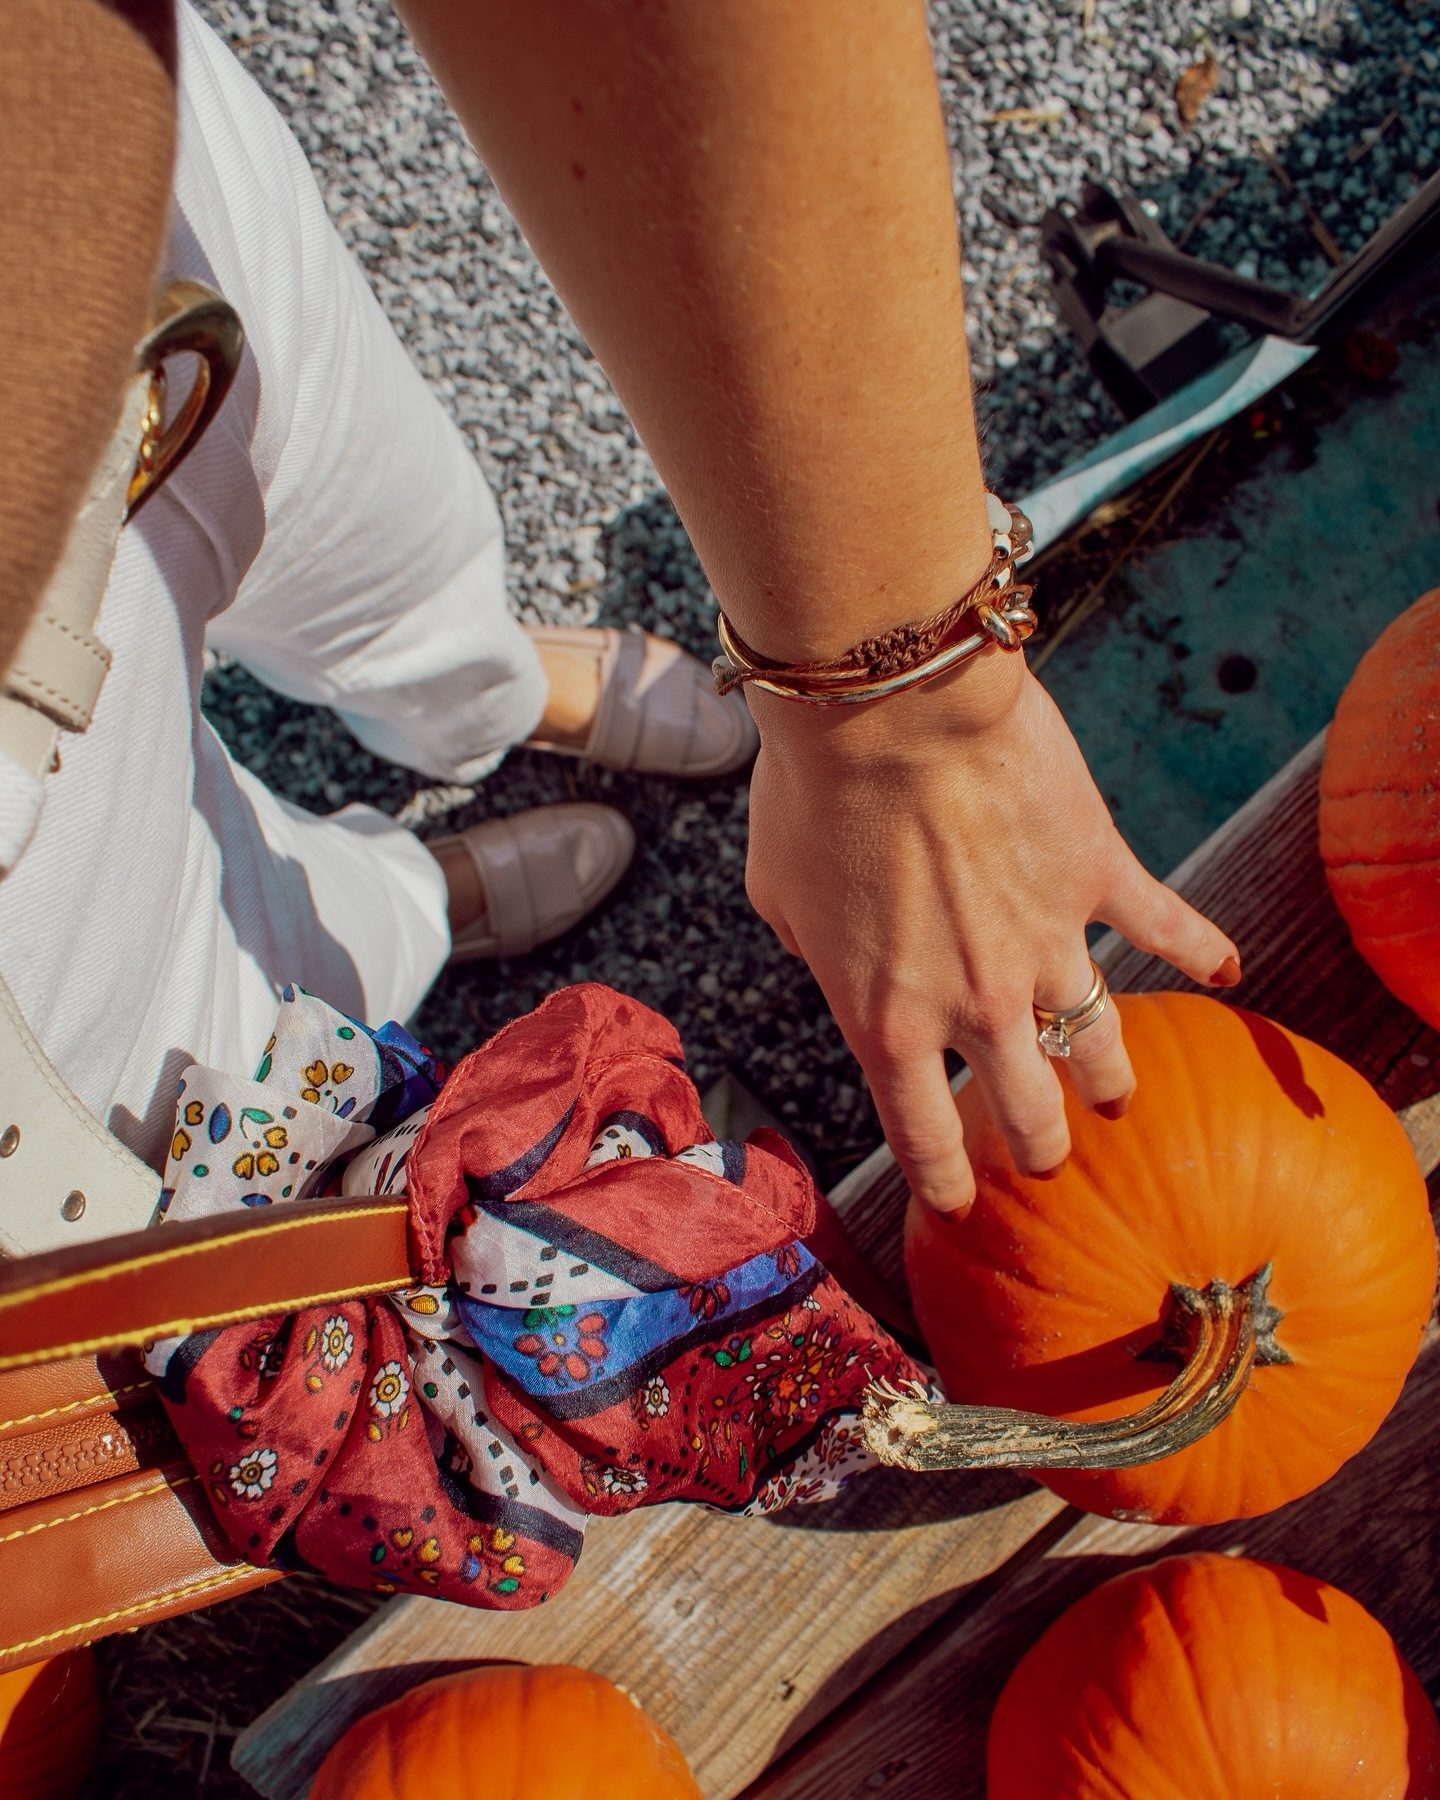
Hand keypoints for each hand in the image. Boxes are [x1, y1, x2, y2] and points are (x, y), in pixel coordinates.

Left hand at [745, 649, 1239, 1213]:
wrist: (887, 708)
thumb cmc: (810, 792)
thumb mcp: (776, 895)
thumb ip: (810, 950)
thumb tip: (830, 960)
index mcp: (887, 1021)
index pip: (924, 1138)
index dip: (947, 1183)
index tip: (963, 1204)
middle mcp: (976, 1005)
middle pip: (1031, 1112)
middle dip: (1041, 1146)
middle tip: (1048, 1154)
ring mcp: (1048, 944)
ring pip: (1101, 1043)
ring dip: (1112, 1081)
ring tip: (1119, 1099)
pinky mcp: (1097, 875)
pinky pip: (1167, 926)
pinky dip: (1204, 949)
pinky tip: (1229, 970)